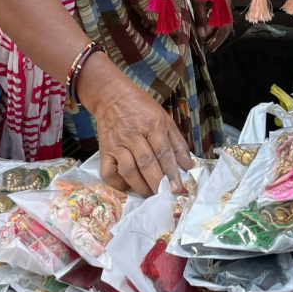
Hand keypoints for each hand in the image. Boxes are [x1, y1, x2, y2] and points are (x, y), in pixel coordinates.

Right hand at [78, 52, 191, 196]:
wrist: (112, 96)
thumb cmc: (142, 107)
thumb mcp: (164, 118)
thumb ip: (177, 143)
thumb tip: (188, 166)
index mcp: (152, 125)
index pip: (164, 152)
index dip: (171, 172)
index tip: (177, 188)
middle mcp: (134, 135)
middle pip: (146, 163)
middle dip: (157, 183)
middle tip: (165, 195)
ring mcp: (117, 144)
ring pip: (129, 170)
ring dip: (140, 187)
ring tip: (150, 194)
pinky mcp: (104, 150)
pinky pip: (109, 172)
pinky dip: (118, 184)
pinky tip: (129, 187)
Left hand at [188, 0, 232, 53]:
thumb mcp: (197, 0)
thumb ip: (200, 18)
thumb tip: (202, 35)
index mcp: (223, 6)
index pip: (225, 28)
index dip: (218, 39)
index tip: (211, 48)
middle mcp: (226, 4)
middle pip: (226, 25)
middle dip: (217, 36)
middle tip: (209, 45)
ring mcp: (223, 0)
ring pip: (222, 19)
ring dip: (214, 29)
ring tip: (204, 36)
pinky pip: (219, 13)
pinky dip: (212, 20)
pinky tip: (204, 23)